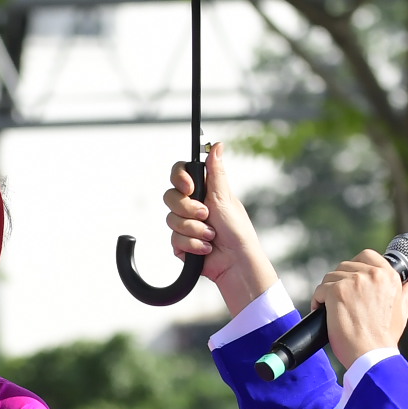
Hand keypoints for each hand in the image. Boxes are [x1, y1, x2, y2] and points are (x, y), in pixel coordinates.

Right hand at [162, 140, 277, 317]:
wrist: (236, 262)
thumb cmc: (236, 230)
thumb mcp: (225, 197)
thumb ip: (216, 172)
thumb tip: (217, 145)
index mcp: (202, 191)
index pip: (179, 174)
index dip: (180, 178)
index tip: (190, 187)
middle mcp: (191, 206)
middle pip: (170, 196)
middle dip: (188, 208)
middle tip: (206, 214)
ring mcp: (185, 225)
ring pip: (172, 220)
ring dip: (194, 229)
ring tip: (211, 236)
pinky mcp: (181, 244)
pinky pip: (175, 240)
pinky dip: (192, 245)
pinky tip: (206, 248)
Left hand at [315, 247, 407, 373]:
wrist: (372, 355)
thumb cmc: (385, 338)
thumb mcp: (402, 312)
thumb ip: (407, 293)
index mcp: (389, 276)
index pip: (367, 256)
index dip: (355, 266)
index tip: (350, 281)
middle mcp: (373, 274)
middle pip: (346, 266)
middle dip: (339, 281)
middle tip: (339, 300)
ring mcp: (354, 281)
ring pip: (331, 276)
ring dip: (327, 291)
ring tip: (330, 308)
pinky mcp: (338, 292)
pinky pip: (321, 289)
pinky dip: (318, 300)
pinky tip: (321, 311)